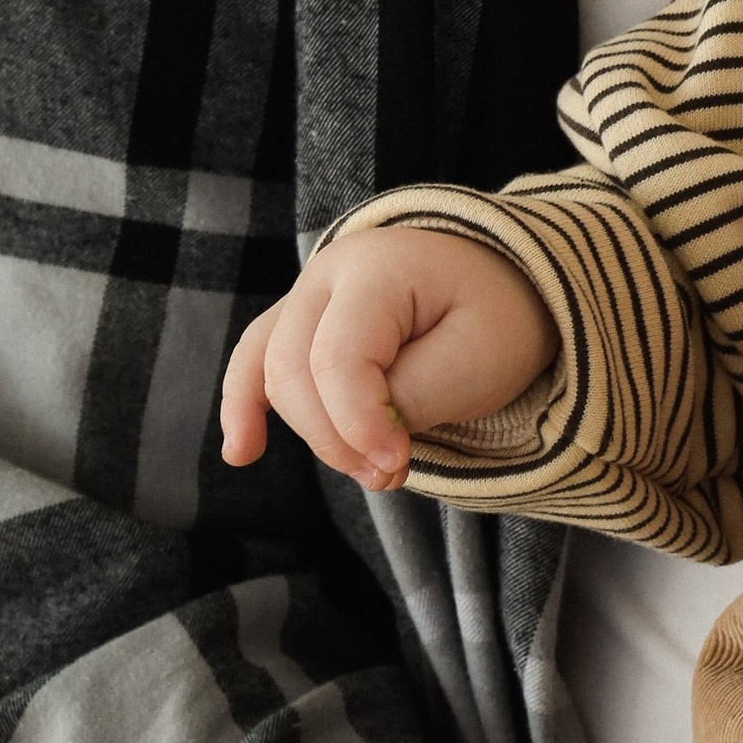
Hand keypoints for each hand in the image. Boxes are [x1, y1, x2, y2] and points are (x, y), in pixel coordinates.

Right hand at [220, 226, 554, 492]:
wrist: (502, 283)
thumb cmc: (495, 317)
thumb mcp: (479, 358)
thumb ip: (412, 398)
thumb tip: (360, 441)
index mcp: (379, 268)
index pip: (338, 358)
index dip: (359, 424)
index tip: (399, 464)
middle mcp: (328, 273)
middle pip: (293, 371)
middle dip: (336, 438)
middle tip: (393, 473)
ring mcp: (307, 295)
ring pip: (273, 376)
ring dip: (314, 435)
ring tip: (371, 470)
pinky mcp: (300, 323)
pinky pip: (256, 362)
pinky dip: (245, 406)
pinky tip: (241, 453)